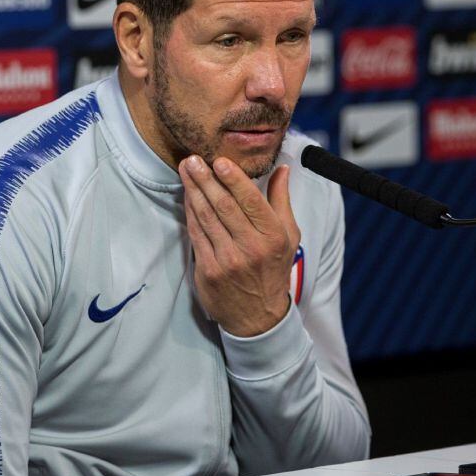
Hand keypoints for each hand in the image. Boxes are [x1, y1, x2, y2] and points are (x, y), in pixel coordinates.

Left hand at [179, 155, 300, 336]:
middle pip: (224, 206)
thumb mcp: (289, 236)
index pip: (251, 201)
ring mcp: (227, 260)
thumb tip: (282, 169)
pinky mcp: (208, 271)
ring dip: (194, 190)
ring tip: (186, 169)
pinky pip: (196, 234)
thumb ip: (282, 200)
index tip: (219, 160)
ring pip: (206, 217)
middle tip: (193, 159)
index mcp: (273, 237)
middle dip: (206, 179)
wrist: (258, 316)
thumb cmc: (273, 269)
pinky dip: (190, 212)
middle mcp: (251, 248)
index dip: (234, 179)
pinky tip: (187, 195)